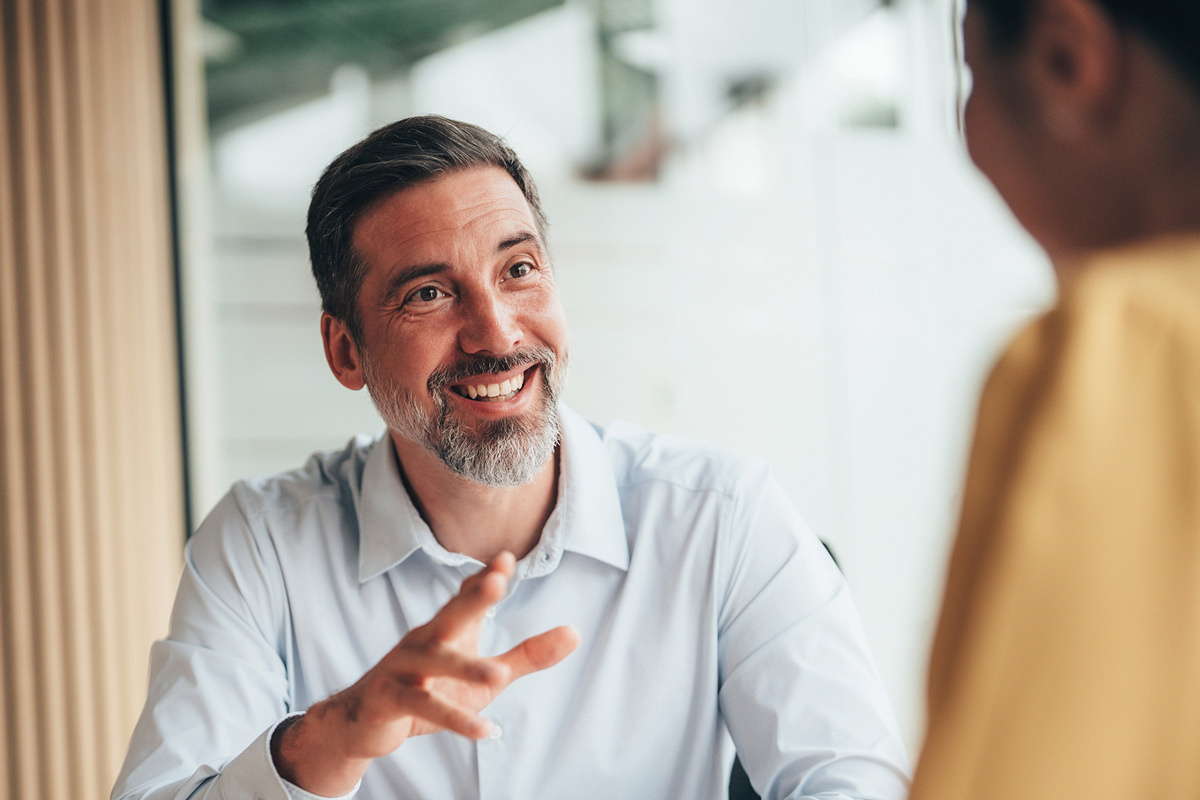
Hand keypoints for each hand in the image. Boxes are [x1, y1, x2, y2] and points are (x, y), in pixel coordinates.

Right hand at [273, 551, 579, 795]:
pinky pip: (424, 707)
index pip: (465, 597)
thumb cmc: (430, 690)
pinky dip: (455, 719)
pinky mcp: (390, 700)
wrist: (363, 722)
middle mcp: (422, 642)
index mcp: (444, 629)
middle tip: (497, 582)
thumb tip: (575, 632)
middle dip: (472, 599)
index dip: (484, 579)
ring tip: (498, 674)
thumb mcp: (485, 676)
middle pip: (448, 616)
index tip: (506, 559)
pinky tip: (484, 730)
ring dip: (465, 667)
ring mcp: (402, 669)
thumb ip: (527, 655)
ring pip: (434, 664)